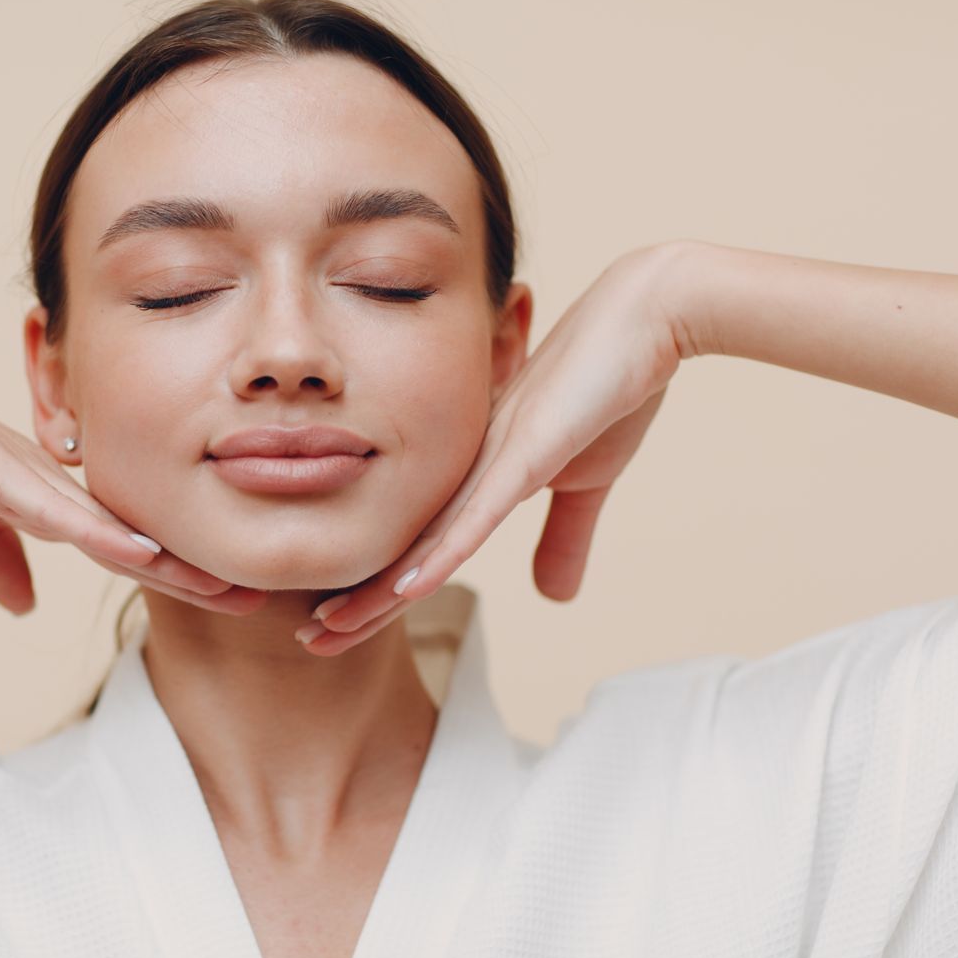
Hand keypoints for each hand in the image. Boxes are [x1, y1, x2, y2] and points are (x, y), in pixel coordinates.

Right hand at [0, 324, 268, 616]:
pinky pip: (52, 509)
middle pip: (132, 530)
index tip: (222, 593)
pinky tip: (142, 556)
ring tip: (223, 586)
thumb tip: (25, 605)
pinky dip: (99, 535)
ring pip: (108, 523)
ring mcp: (20, 468)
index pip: (119, 534)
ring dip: (166, 559)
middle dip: (191, 566)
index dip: (172, 565)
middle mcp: (45, 474)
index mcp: (41, 486)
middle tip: (254, 596)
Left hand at [297, 245, 688, 654]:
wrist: (648, 318)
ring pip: (425, 538)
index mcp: (476, 474)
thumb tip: (552, 597)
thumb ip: (563, 538)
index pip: (420, 545)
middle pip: (404, 547)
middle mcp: (467, 467)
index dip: (380, 589)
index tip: (338, 626)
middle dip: (357, 598)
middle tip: (309, 639)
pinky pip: (476, 515)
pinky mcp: (525, 452)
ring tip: (330, 627)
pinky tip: (405, 590)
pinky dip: (441, 555)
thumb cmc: (611, 389)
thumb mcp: (587, 482)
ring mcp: (491, 459)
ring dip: (379, 589)